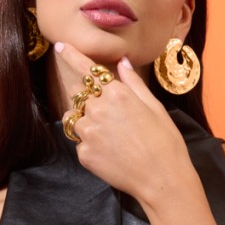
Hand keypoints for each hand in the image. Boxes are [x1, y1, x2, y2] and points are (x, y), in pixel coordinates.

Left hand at [55, 42, 195, 203]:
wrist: (161, 179)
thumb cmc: (165, 142)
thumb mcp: (154, 107)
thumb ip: (133, 84)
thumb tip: (122, 63)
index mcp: (117, 94)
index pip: (87, 69)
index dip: (71, 55)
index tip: (59, 46)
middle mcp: (98, 110)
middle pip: (79, 96)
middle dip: (88, 100)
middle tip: (110, 117)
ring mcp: (88, 133)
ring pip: (75, 119)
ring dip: (86, 122)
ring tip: (111, 137)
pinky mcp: (84, 154)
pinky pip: (80, 143)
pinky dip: (90, 145)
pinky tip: (111, 153)